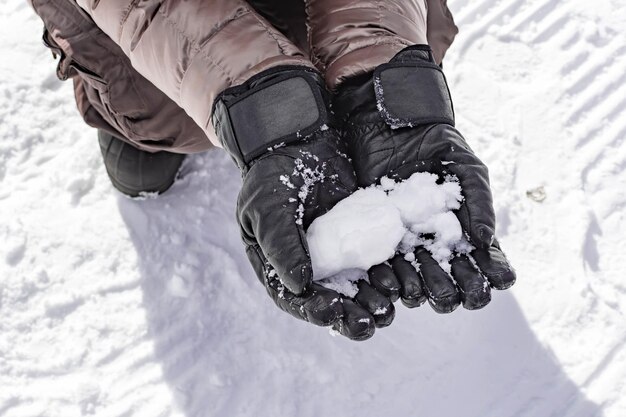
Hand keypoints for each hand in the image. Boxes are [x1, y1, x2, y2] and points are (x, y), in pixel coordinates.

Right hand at [212, 68, 393, 338]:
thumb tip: (298, 286)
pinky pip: (376, 260)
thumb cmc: (274, 172)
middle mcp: (309, 264)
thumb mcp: (268, 205)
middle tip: (368, 324)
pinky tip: (403, 282)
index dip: (313, 309)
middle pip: (329, 300)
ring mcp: (337, 252)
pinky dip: (389, 274)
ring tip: (388, 311)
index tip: (332, 314)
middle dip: (349, 315)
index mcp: (278, 263)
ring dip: (372, 301)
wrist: (303, 139)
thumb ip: (281, 243)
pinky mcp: (363, 236)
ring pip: (356, 286)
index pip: (293, 296)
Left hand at [334, 45, 515, 312]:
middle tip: (455, 294)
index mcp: (464, 227)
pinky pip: (386, 262)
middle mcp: (436, 240)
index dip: (490, 274)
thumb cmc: (436, 144)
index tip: (496, 282)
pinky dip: (389, 275)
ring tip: (421, 292)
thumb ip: (478, 202)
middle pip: (450, 276)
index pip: (482, 259)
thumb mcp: (465, 169)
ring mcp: (407, 240)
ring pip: (418, 274)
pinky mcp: (379, 236)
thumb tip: (486, 241)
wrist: (391, 126)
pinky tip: (392, 282)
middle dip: (454, 288)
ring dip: (421, 288)